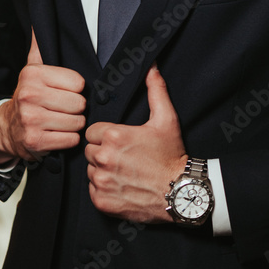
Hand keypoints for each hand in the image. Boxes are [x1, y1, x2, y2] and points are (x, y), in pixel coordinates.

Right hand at [0, 29, 85, 164]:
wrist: (7, 128)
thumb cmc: (28, 96)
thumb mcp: (32, 69)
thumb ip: (40, 46)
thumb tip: (39, 22)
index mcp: (33, 75)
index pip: (78, 82)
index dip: (76, 89)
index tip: (65, 91)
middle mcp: (30, 96)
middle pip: (79, 103)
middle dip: (76, 108)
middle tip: (64, 108)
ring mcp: (31, 120)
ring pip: (77, 123)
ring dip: (73, 124)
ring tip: (61, 120)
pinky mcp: (35, 142)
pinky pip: (71, 140)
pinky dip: (68, 139)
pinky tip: (57, 133)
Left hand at [85, 64, 186, 222]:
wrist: (179, 193)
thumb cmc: (171, 156)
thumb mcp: (166, 119)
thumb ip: (155, 90)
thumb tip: (151, 67)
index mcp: (114, 136)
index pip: (92, 131)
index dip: (106, 135)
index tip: (121, 142)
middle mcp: (104, 158)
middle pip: (90, 150)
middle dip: (103, 152)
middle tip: (124, 157)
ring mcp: (102, 181)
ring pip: (90, 170)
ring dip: (102, 170)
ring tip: (124, 171)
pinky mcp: (101, 201)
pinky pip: (93, 190)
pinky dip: (103, 190)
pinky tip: (122, 185)